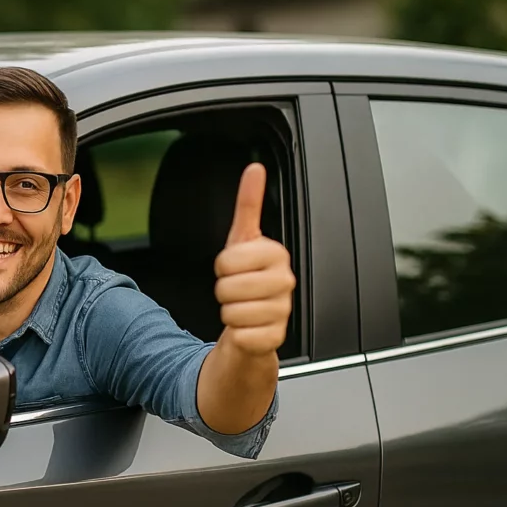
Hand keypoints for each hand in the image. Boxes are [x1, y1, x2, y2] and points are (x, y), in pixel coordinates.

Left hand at [214, 163, 295, 354]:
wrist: (257, 320)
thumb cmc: (249, 278)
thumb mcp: (244, 240)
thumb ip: (248, 204)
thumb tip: (254, 169)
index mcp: (277, 254)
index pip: (226, 259)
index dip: (222, 267)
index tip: (235, 267)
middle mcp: (285, 281)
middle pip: (226, 287)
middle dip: (223, 290)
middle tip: (237, 290)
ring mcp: (283, 310)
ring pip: (231, 312)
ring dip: (229, 312)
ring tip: (243, 307)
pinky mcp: (275, 337)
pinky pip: (239, 334)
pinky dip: (236, 333)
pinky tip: (248, 326)